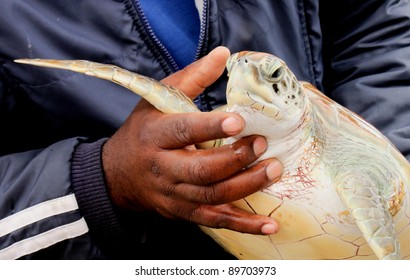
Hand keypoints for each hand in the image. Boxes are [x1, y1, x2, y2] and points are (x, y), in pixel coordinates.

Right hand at [102, 47, 282, 234]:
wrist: (120, 173)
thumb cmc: (143, 130)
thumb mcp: (158, 99)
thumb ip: (192, 77)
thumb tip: (224, 54)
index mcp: (155, 135)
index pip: (182, 131)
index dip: (209, 127)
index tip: (238, 121)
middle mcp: (162, 168)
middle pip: (200, 170)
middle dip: (234, 159)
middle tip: (262, 145)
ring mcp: (173, 194)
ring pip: (211, 197)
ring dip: (245, 187)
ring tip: (273, 171)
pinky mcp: (183, 212)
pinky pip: (214, 221)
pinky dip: (243, 225)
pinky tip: (269, 226)